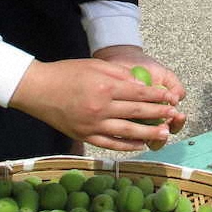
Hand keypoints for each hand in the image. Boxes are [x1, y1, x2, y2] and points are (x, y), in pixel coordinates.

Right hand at [9, 57, 182, 151]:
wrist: (37, 89)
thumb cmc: (67, 73)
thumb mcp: (96, 66)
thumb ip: (121, 75)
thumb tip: (142, 85)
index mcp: (105, 88)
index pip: (139, 94)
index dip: (158, 97)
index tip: (172, 98)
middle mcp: (100, 108)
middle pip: (137, 113)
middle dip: (159, 114)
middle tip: (174, 116)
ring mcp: (92, 125)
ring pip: (127, 132)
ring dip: (148, 133)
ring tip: (164, 133)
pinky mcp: (84, 136)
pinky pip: (110, 143)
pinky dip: (126, 145)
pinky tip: (140, 144)